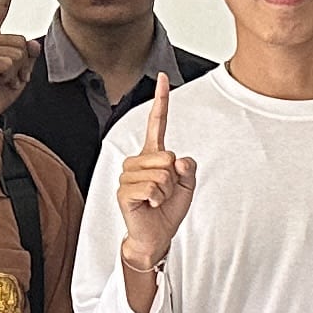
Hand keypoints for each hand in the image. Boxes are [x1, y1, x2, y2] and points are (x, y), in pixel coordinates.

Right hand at [0, 0, 32, 123]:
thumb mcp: (22, 69)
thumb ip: (29, 54)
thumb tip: (32, 44)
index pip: (2, 6)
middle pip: (22, 39)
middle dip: (23, 62)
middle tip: (7, 74)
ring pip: (18, 53)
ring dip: (16, 71)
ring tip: (1, 78)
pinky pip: (9, 63)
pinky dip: (10, 76)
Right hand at [115, 72, 197, 272]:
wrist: (156, 235)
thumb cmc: (167, 209)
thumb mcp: (187, 186)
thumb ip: (188, 169)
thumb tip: (178, 160)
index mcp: (153, 154)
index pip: (157, 123)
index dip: (160, 100)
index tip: (162, 77)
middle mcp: (137, 161)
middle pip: (167, 157)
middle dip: (173, 179)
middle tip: (163, 193)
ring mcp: (128, 175)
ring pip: (161, 174)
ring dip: (165, 192)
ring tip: (155, 201)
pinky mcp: (124, 191)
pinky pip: (152, 188)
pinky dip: (157, 200)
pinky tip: (148, 205)